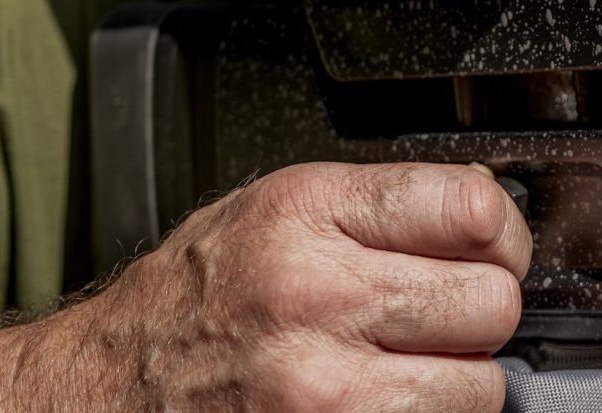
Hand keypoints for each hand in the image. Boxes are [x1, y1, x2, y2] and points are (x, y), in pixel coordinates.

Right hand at [34, 162, 531, 411]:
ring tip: (412, 366)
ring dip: (462, 380)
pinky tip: (388, 401)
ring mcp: (320, 389)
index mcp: (304, 213)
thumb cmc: (188, 302)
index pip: (471, 209)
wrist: (100, 394)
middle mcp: (314, 296)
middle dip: (483, 311)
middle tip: (448, 314)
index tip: (491, 248)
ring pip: (481, 385)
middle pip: (491, 302)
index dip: (500, 234)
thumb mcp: (270, 212)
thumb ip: (376, 207)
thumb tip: (483, 216)